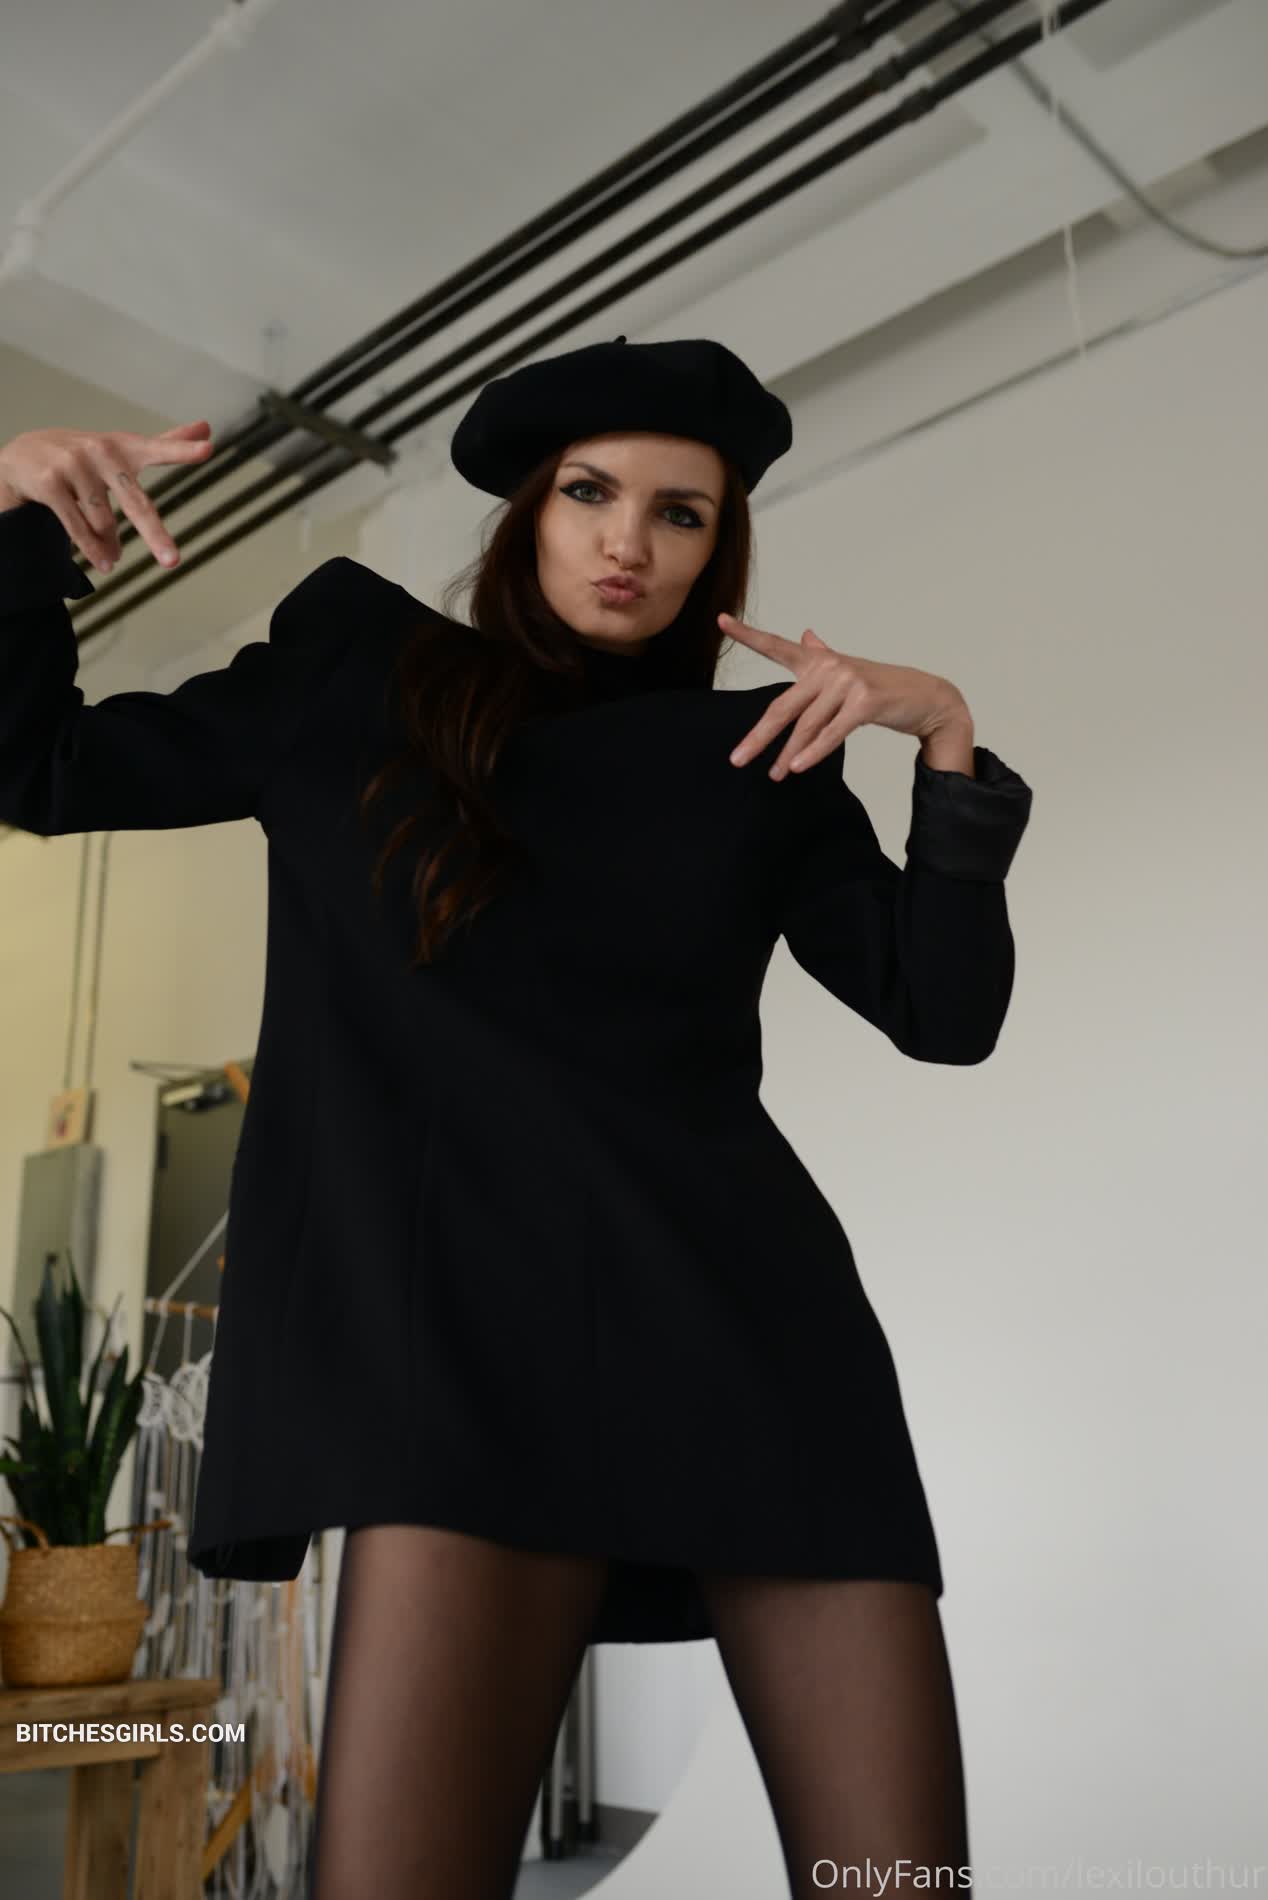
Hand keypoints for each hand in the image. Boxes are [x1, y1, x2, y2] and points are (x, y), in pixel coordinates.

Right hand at [0, 420, 214, 572]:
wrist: (24, 455)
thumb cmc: (87, 456)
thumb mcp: (125, 448)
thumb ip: (166, 443)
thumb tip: (208, 426)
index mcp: (125, 447)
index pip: (159, 449)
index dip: (182, 450)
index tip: (208, 448)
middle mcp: (101, 453)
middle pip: (135, 503)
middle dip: (155, 534)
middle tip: (173, 562)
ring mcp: (74, 466)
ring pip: (104, 523)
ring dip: (110, 546)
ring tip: (114, 557)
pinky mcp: (51, 484)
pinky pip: (78, 528)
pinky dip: (92, 550)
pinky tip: (105, 564)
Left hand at [720, 613, 969, 778]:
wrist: (926, 697)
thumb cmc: (881, 687)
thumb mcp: (847, 671)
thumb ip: (821, 655)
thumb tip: (805, 634)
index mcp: (819, 660)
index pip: (777, 646)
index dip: (747, 634)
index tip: (721, 621)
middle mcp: (830, 667)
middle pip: (783, 705)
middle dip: (759, 736)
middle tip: (737, 759)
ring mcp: (848, 682)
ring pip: (807, 724)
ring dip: (788, 753)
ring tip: (774, 775)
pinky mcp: (865, 702)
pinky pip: (832, 732)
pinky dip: (814, 751)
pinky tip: (797, 766)